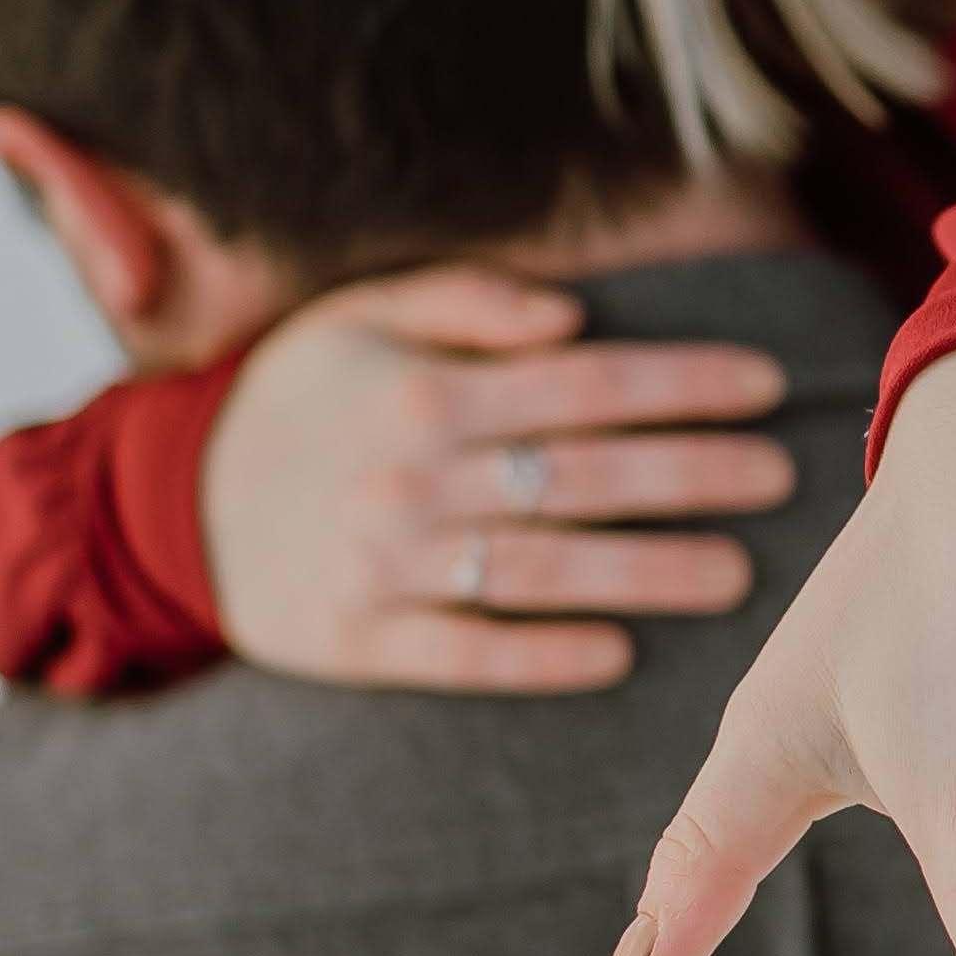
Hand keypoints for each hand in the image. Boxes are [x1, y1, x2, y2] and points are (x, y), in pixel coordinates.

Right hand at [202, 262, 798, 690]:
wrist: (175, 506)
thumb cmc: (304, 399)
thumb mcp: (363, 316)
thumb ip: (469, 300)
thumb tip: (574, 313)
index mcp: (422, 388)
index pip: (582, 382)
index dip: (681, 383)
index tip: (766, 386)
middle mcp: (407, 475)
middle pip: (579, 474)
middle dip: (691, 474)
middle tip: (780, 478)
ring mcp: (382, 564)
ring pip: (540, 570)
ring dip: (645, 572)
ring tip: (735, 575)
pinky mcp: (359, 641)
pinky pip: (467, 654)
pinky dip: (544, 654)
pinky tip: (619, 653)